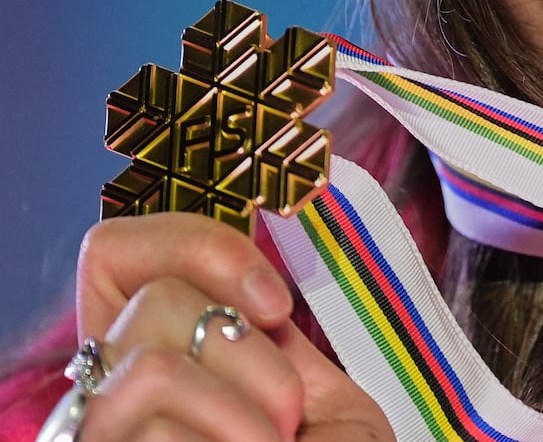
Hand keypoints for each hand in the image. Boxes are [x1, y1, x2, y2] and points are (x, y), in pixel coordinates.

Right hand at [73, 213, 393, 440]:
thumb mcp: (315, 401)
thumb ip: (266, 339)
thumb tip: (242, 283)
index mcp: (164, 370)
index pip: (117, 256)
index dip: (196, 246)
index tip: (272, 300)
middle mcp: (111, 405)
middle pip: (150, 299)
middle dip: (247, 348)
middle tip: (283, 418)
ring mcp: (99, 438)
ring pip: (150, 350)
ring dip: (248, 396)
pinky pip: (148, 389)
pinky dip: (230, 421)